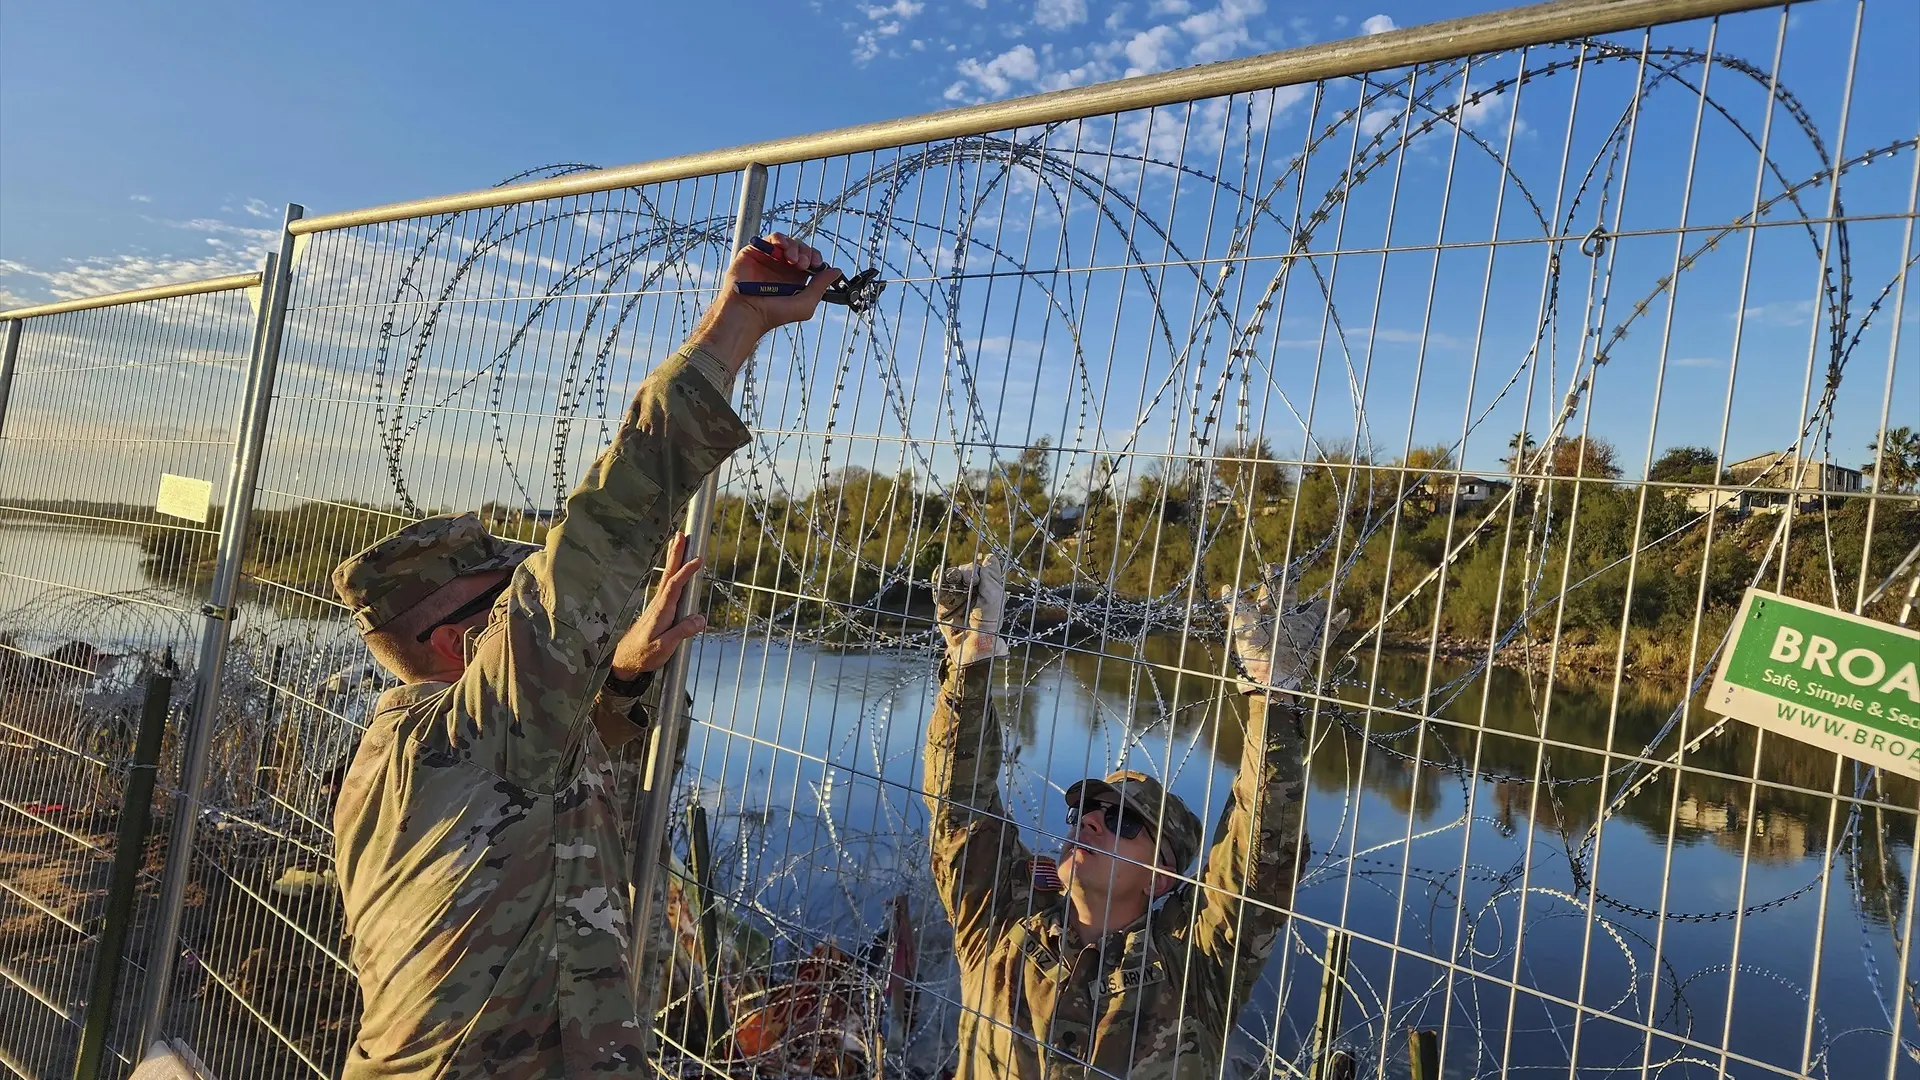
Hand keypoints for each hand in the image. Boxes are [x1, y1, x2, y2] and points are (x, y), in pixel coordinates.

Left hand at [611, 533, 707, 677]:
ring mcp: (657, 606)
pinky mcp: (658, 610)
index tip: (698, 559)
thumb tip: (700, 619)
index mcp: (661, 611)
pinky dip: (672, 572)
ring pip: (667, 577)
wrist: (624, 661)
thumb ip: (681, 632)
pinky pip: (667, 585)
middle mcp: (658, 604)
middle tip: (681, 534)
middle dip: (676, 553)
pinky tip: (674, 569)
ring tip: (678, 542)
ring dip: (673, 558)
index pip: (675, 586)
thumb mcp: (664, 648)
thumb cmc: (643, 655)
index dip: (686, 571)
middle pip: (668, 574)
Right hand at [689, 233, 843, 376]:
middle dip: (806, 253)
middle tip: (803, 264)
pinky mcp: (756, 252)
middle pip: (801, 248)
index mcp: (795, 278)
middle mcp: (782, 267)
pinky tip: (783, 247)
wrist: (747, 312)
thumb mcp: (805, 304)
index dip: (816, 259)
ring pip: (788, 242)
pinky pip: (772, 238)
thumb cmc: (773, 314)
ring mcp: (769, 258)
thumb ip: (821, 287)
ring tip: (792, 259)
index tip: (817, 264)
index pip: (810, 260)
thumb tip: (836, 271)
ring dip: (795, 247)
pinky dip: (780, 239)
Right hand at [933, 553, 1010, 666]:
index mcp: (987, 588)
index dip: (977, 569)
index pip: (980, 569)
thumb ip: (991, 577)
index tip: (977, 577)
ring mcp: (957, 596)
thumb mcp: (994, 598)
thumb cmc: (989, 623)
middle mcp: (971, 590)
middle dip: (964, 572)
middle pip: (964, 571)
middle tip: (965, 580)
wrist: (973, 645)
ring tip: (953, 577)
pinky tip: (939, 574)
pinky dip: (938, 579)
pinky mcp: (943, 604)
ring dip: (952, 575)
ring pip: (951, 577)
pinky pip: (939, 588)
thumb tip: (989, 556)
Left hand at [1221, 564, 1349, 694]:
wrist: (1266, 677)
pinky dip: (1337, 622)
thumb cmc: (1252, 652)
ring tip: (1327, 596)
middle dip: (1292, 584)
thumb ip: (1235, 606)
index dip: (1273, 577)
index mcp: (1268, 614)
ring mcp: (1300, 631)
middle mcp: (1285, 620)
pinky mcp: (1313, 644)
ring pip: (1313, 613)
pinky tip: (1344, 612)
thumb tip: (1225, 587)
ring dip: (1321, 605)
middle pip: (1291, 597)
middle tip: (1295, 569)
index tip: (1273, 564)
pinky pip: (1329, 631)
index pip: (1272, 591)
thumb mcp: (1241, 625)